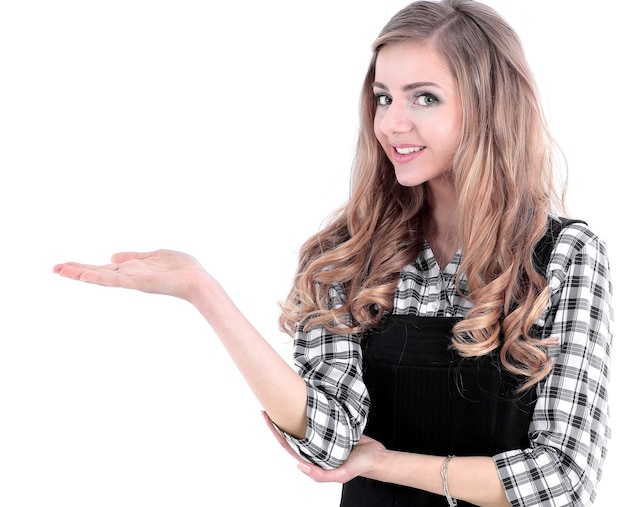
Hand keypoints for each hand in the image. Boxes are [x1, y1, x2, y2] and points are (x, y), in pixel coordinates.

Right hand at [53, 249, 209, 301]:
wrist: (198, 281)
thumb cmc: (183, 269)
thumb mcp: (155, 255)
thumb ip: (134, 256)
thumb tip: (112, 256)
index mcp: (132, 269)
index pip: (103, 268)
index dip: (84, 267)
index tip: (65, 265)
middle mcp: (129, 276)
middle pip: (97, 273)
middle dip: (76, 271)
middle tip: (53, 268)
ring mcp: (132, 280)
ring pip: (101, 277)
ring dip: (80, 274)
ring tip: (60, 270)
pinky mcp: (138, 282)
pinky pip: (114, 279)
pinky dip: (98, 277)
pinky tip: (83, 275)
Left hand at [261, 411, 384, 483]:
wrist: (377, 456)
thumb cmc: (360, 466)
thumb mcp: (342, 475)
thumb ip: (321, 475)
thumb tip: (298, 466)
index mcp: (312, 458)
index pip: (288, 444)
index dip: (275, 431)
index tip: (267, 418)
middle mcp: (313, 448)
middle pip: (290, 433)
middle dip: (278, 421)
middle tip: (267, 406)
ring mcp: (321, 438)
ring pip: (300, 426)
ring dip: (290, 415)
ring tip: (281, 401)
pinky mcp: (330, 430)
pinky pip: (314, 421)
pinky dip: (306, 412)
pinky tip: (302, 402)